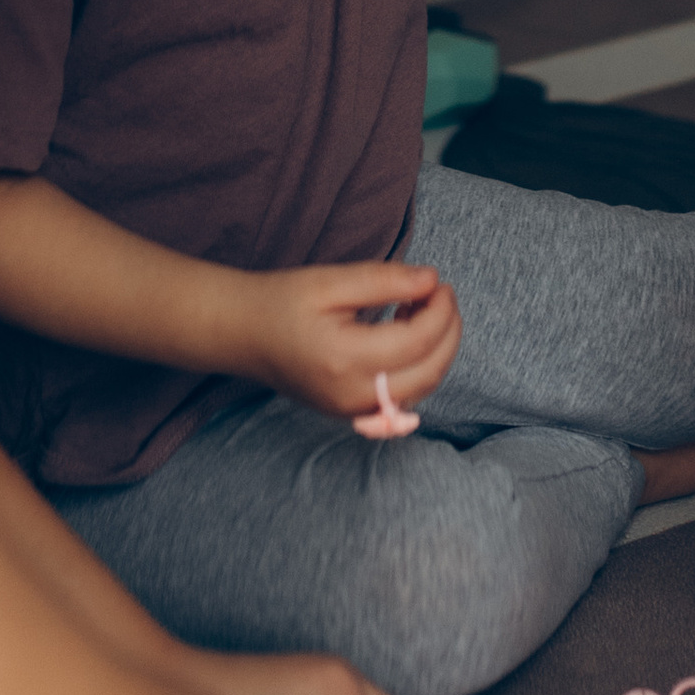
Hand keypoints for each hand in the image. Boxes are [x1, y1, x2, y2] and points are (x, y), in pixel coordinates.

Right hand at [235, 261, 461, 418]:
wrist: (244, 335)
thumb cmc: (282, 302)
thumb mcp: (330, 281)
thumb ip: (384, 280)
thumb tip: (431, 281)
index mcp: (345, 359)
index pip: (418, 341)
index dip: (441, 310)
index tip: (440, 283)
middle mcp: (352, 395)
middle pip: (430, 372)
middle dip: (449, 332)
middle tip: (442, 296)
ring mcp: (353, 411)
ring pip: (422, 388)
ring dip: (437, 351)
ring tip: (421, 311)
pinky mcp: (352, 414)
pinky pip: (404, 397)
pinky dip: (419, 368)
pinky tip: (407, 337)